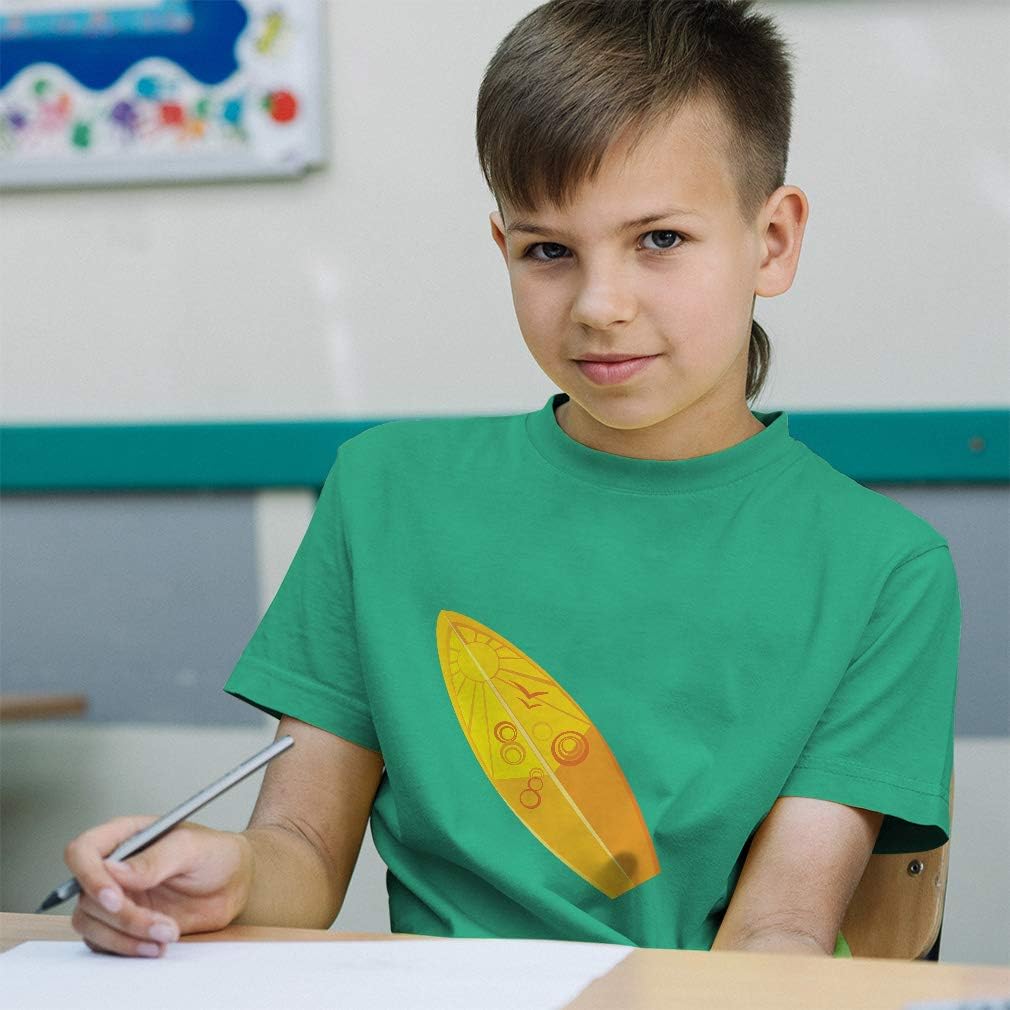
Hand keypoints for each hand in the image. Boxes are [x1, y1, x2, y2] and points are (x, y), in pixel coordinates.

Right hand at [65, 816, 251, 957]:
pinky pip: (105, 942)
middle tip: (158, 922)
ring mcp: (117, 896)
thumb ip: (155, 859)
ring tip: (168, 933)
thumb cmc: (215, 853)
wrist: (235, 882)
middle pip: (86, 895)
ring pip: (91, 923)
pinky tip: (158, 945)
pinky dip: (128, 948)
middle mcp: (114, 867)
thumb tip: (113, 871)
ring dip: (126, 936)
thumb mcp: (191, 848)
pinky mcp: (123, 923)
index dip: (89, 875)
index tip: (115, 898)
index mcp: (126, 836)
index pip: (83, 851)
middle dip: (121, 915)